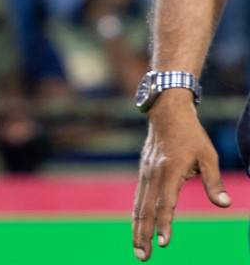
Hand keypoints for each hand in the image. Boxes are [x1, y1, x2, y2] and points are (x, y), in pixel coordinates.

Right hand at [132, 92, 230, 259]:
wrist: (166, 112)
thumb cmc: (191, 134)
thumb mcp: (208, 155)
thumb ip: (214, 181)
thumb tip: (224, 205)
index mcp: (169, 171)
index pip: (165, 204)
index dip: (165, 224)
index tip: (164, 243)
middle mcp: (153, 174)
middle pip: (145, 210)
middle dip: (143, 235)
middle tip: (143, 257)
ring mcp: (145, 173)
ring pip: (138, 206)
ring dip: (137, 229)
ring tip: (138, 250)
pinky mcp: (143, 173)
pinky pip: (138, 198)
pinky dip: (136, 216)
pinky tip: (137, 228)